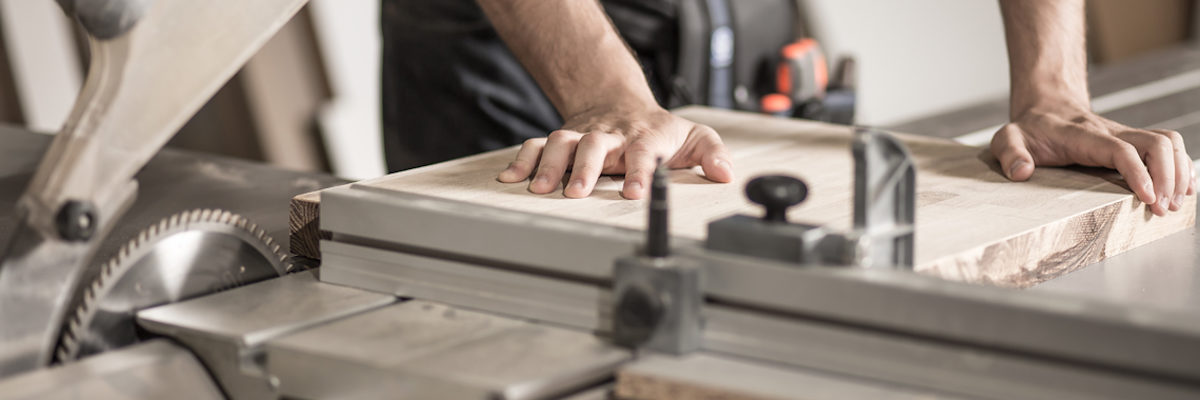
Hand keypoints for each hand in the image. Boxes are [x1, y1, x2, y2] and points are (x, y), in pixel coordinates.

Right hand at [497, 107, 733, 198]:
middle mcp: (611, 135)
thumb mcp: (694, 137)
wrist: (619, 102)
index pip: (644, 152)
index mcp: (645, 137)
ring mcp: (583, 136)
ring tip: (539, 188)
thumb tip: (725, 173)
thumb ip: (712, 154)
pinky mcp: (562, 139)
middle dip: (585, 168)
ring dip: (549, 164)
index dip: (640, 172)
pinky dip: (522, 160)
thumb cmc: (659, 129)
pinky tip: (510, 178)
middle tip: (575, 192)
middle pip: (596, 145)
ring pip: (562, 143)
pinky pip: (537, 145)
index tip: (633, 193)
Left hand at [990, 105, 1194, 215]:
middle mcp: (1112, 132)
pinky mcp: (1133, 141)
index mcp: (1084, 135)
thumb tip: (1021, 172)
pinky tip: (1184, 189)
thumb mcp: (1007, 138)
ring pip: (1168, 142)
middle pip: (1157, 143)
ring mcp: (1126, 135)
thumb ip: (1009, 153)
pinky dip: (1182, 166)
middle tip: (1163, 209)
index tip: (1149, 198)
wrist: (1046, 107)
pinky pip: (1168, 146)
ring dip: (1179, 172)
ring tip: (1174, 204)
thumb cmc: (1030, 128)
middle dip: (1168, 176)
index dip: (1138, 173)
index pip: (1120, 150)